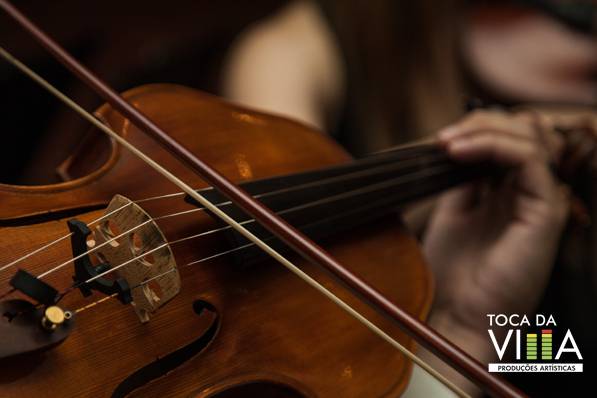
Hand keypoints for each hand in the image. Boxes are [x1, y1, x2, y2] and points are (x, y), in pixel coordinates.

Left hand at [423, 110, 569, 358]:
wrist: (457, 315)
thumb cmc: (453, 273)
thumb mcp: (453, 213)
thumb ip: (463, 179)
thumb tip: (455, 144)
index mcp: (511, 192)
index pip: (509, 139)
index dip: (476, 129)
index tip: (436, 140)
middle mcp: (531, 193)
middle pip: (524, 131)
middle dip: (480, 124)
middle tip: (442, 138)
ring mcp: (542, 201)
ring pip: (531, 138)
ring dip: (485, 130)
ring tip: (447, 143)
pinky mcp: (546, 214)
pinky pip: (531, 161)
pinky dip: (494, 147)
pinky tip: (459, 154)